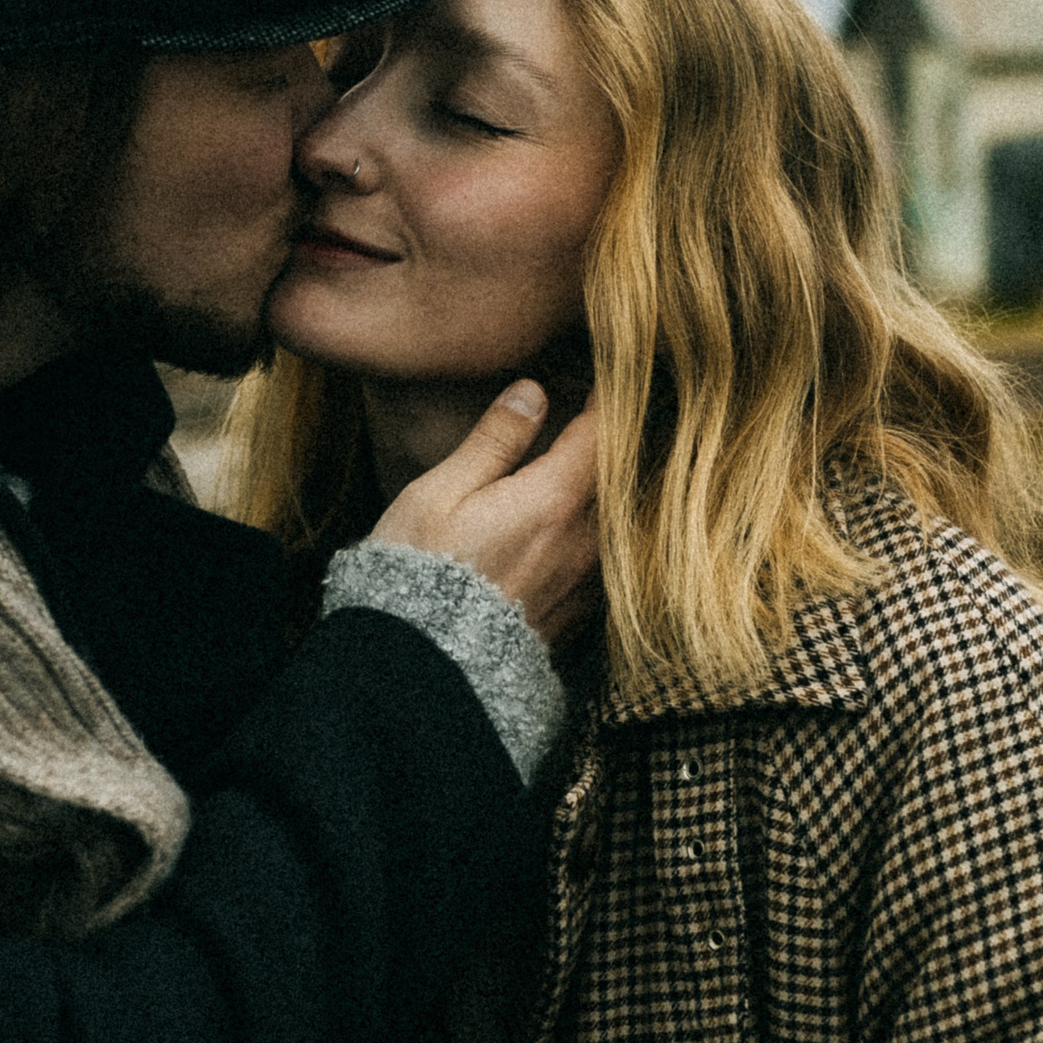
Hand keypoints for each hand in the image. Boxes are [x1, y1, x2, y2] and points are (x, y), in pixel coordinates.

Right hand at [372, 380, 599, 644]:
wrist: (420, 670)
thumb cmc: (417, 572)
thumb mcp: (441, 493)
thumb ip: (494, 441)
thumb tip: (533, 391)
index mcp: (554, 500)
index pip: (604, 431)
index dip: (610, 395)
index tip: (610, 371)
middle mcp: (585, 541)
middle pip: (624, 475)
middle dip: (619, 440)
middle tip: (617, 408)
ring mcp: (587, 582)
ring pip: (620, 520)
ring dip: (615, 488)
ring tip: (602, 464)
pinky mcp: (578, 615)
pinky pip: (607, 559)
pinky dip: (603, 531)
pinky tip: (583, 524)